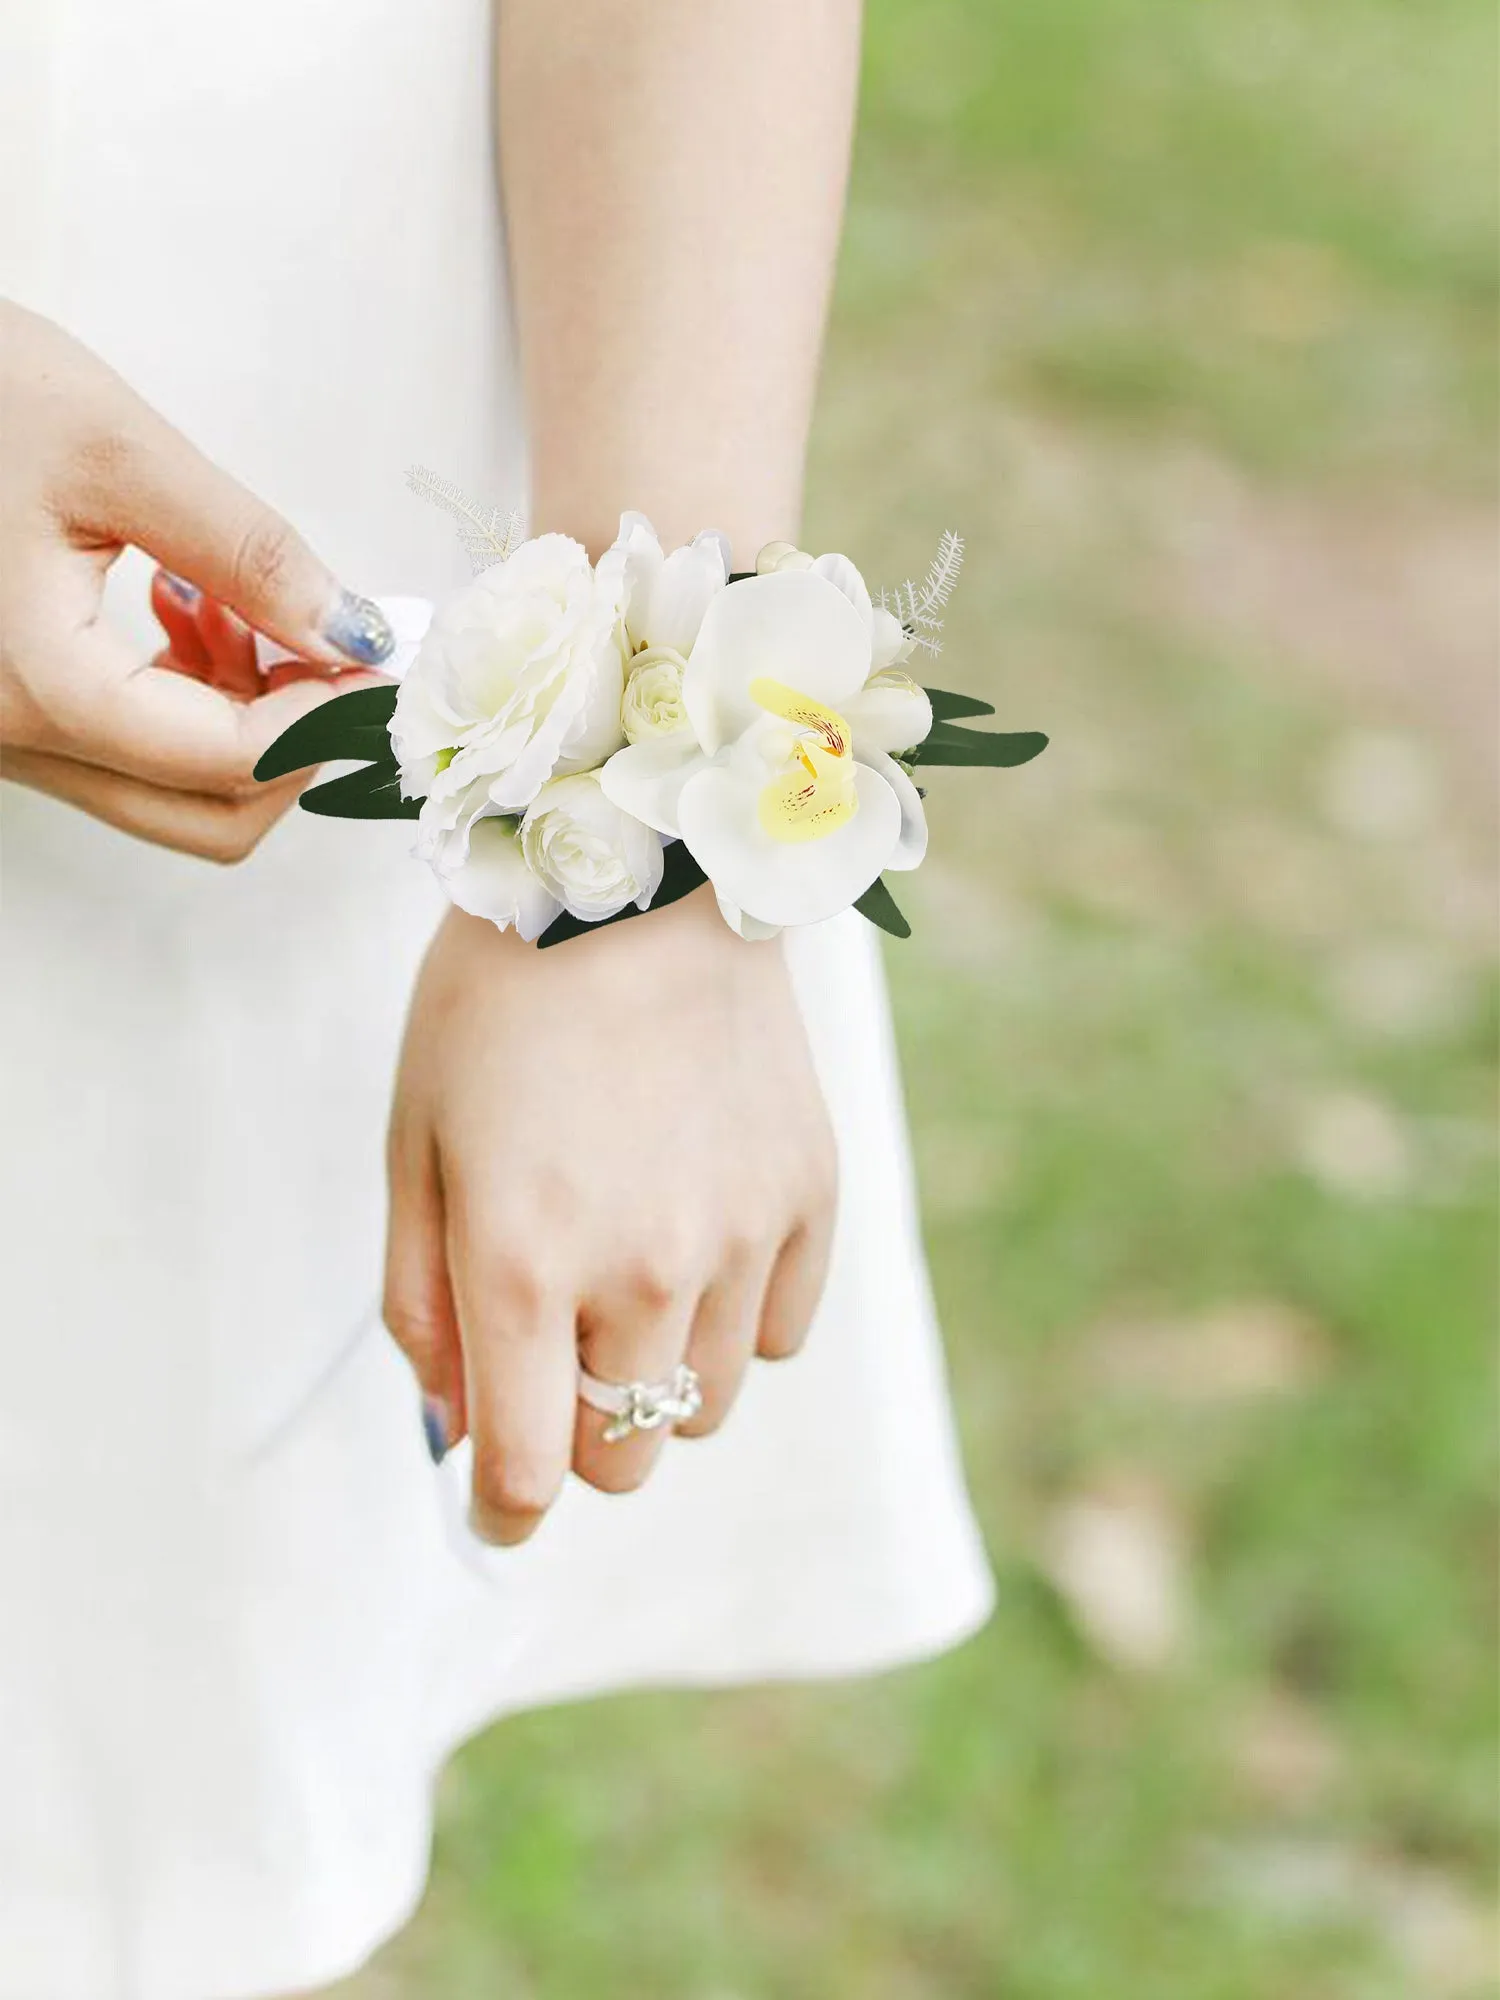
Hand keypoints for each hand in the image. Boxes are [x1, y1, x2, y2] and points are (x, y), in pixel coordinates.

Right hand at [0, 301, 394, 859]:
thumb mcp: (114, 449)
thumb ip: (247, 551)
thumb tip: (352, 631)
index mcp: (38, 685)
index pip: (234, 763)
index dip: (331, 717)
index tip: (381, 656)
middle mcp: (13, 740)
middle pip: (213, 817)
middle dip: (295, 741)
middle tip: (329, 643)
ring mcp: (8, 738)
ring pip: (174, 791)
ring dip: (243, 719)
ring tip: (234, 601)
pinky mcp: (11, 713)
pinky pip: (128, 751)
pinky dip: (188, 701)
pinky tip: (183, 604)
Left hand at [385, 888, 838, 1544]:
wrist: (637, 870)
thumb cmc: (498, 1003)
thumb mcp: (416, 1143)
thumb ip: (424, 1304)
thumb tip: (455, 1431)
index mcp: (525, 1263)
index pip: (525, 1473)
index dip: (499, 1512)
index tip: (494, 1506)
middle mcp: (645, 1271)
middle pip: (624, 1459)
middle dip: (575, 1438)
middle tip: (554, 1360)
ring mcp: (742, 1236)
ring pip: (707, 1409)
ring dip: (656, 1380)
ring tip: (629, 1278)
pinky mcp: (811, 1195)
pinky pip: (780, 1333)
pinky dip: (736, 1318)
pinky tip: (702, 1234)